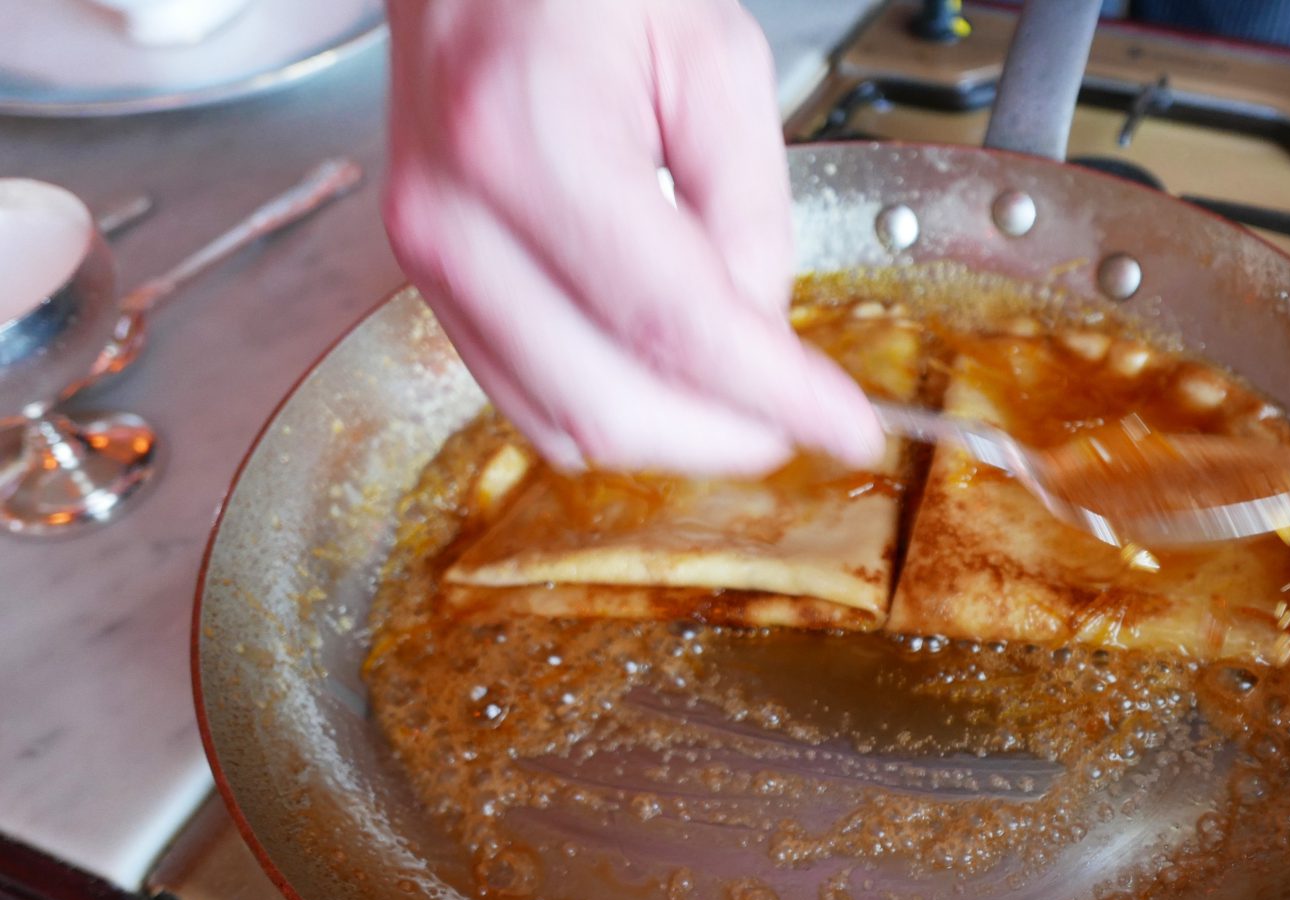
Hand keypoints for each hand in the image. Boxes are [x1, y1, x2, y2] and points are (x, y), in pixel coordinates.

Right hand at [382, 0, 883, 474]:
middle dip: (725, 435)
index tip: (846, 428)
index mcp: (530, 140)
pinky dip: (609, 410)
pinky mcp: (428, 275)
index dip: (774, 396)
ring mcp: (429, 253)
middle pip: (610, 404)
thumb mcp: (716, 58)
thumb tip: (763, 335)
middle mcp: (458, 214)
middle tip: (800, 420)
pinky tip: (670, 380)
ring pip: (562, 423)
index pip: (674, 325)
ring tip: (744, 402)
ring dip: (670, 436)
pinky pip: (522, 394)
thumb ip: (751, 211)